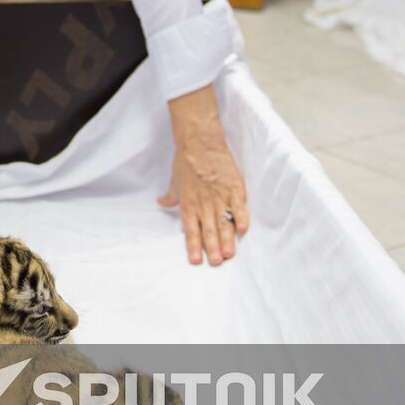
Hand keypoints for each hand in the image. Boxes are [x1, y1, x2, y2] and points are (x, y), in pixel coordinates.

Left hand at [157, 85, 249, 266]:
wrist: (200, 142)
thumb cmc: (186, 162)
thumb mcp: (174, 182)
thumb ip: (170, 197)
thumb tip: (161, 203)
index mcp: (189, 204)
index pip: (191, 230)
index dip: (193, 246)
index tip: (196, 261)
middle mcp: (204, 203)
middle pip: (209, 229)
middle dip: (212, 248)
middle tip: (216, 262)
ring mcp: (220, 196)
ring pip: (224, 222)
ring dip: (227, 239)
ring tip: (229, 254)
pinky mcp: (234, 187)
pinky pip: (239, 205)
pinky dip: (241, 217)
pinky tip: (243, 229)